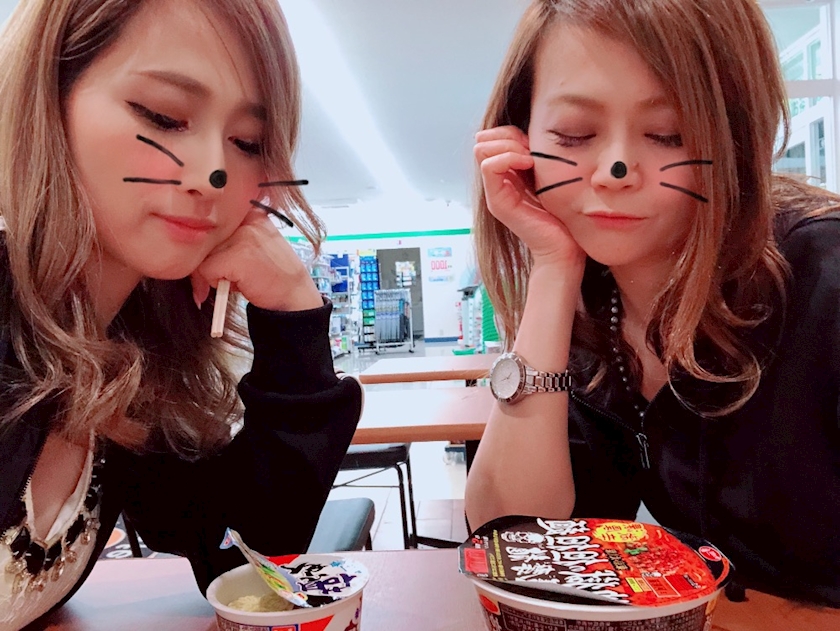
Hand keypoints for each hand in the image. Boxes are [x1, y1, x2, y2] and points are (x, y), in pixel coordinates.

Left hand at [190, 209, 322, 311]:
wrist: (295, 297)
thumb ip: (234, 238)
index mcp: (253, 214)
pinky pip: (206, 270)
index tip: (217, 260)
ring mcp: (244, 236)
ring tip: (237, 281)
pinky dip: (214, 283)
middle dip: (208, 261)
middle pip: (206, 238)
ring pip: (203, 254)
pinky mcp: (238, 255)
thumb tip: (196, 242)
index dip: (212, 245)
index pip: (214, 223)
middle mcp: (248, 220)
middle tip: (223, 279)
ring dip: (213, 273)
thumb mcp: (257, 245)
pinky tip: (238, 286)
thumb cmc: (276, 275)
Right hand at [475, 126, 584, 271]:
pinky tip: (528, 163)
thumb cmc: (564, 213)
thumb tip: (535, 133)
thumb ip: (538, 157)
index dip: (512, 132)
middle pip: (485, 140)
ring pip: (483, 150)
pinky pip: (489, 166)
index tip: (535, 144)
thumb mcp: (550, 175)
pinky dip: (507, 158)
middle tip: (532, 150)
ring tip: (530, 158)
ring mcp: (494, 192)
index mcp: (509, 174)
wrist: (565, 247)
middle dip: (508, 137)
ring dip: (508, 146)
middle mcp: (497, 182)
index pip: (496, 138)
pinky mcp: (497, 202)